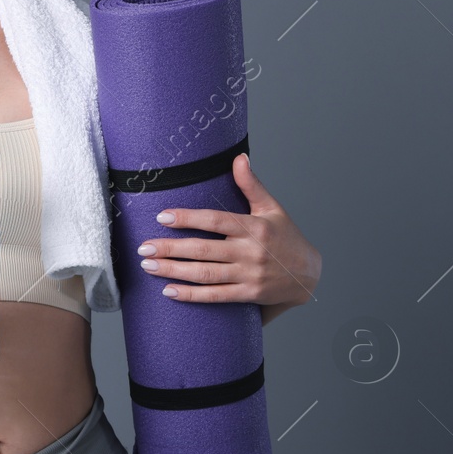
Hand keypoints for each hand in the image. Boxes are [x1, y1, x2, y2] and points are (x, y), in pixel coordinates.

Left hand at [135, 153, 320, 324]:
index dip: (187, 218)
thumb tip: (239, 157)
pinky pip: (215, 296)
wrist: (309, 275)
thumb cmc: (287, 238)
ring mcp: (249, 275)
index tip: (162, 216)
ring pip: (205, 274)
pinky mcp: (248, 295)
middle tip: (143, 246)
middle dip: (170, 248)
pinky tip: (168, 291)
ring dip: (173, 270)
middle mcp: (250, 252)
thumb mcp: (272, 208)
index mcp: (254, 227)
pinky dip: (190, 294)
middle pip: (203, 249)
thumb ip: (251, 184)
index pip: (215, 220)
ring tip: (148, 265)